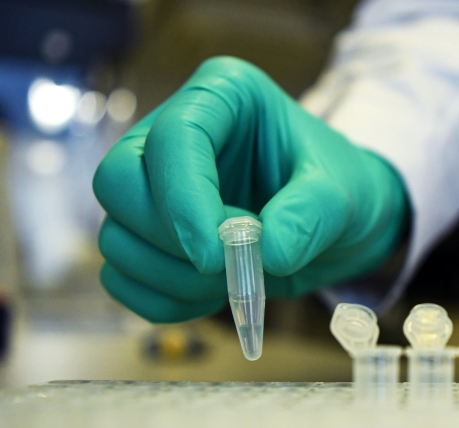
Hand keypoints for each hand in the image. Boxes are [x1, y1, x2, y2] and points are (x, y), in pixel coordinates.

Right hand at [93, 57, 408, 322]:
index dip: (183, 201)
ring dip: (171, 277)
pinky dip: (164, 301)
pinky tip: (212, 298)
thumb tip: (267, 253)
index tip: (216, 255)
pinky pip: (123, 278)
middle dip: (168, 238)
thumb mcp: (343, 194)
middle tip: (228, 265)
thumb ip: (311, 216)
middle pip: (116, 182)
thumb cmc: (342, 189)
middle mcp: (171, 134)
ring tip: (236, 280)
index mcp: (220, 95)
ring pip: (115, 237)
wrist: (342, 225)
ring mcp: (154, 188)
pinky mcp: (150, 237)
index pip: (170, 139)